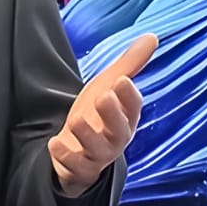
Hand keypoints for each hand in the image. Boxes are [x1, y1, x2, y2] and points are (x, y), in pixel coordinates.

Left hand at [49, 33, 153, 198]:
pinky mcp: (79, 169)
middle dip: (112, 114)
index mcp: (126, 118)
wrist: (78, 150)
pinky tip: (54, 143)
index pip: (133, 108)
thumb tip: (152, 36)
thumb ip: (129, 64)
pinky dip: (65, 157)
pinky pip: (74, 167)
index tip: (122, 80)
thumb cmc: (97, 115)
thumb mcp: (109, 87)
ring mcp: (97, 156)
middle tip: (103, 96)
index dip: (128, 96)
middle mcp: (115, 139)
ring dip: (87, 135)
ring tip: (77, 120)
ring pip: (97, 150)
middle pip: (119, 130)